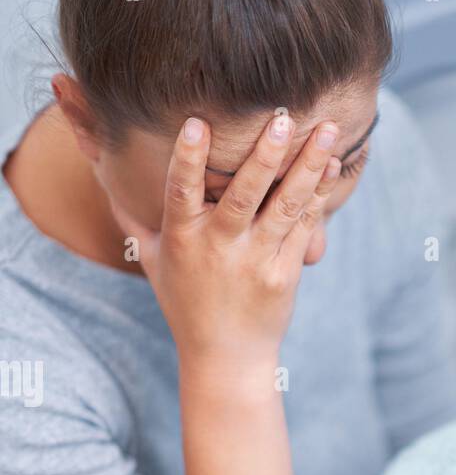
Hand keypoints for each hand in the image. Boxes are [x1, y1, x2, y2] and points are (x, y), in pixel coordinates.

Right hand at [111, 113, 340, 369]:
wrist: (225, 358)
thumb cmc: (185, 304)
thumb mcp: (152, 261)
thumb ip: (133, 219)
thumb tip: (103, 177)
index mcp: (183, 239)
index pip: (181, 192)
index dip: (187, 158)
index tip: (196, 123)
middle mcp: (219, 247)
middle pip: (243, 194)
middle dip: (264, 154)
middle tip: (281, 116)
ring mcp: (255, 260)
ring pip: (284, 206)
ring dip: (307, 166)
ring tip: (325, 129)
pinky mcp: (284, 273)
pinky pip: (303, 227)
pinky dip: (318, 194)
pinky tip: (333, 164)